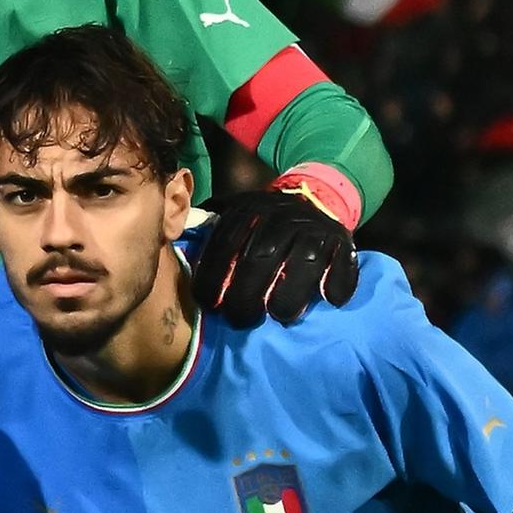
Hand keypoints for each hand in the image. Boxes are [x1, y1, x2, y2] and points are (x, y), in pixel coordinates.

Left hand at [190, 178, 358, 323]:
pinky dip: (338, 282)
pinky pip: (342, 262)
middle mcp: (280, 216)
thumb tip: (170, 239)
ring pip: (303, 262)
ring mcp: (313, 227)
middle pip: (261, 257)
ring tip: (280, 316)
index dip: (214, 276)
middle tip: (240, 319)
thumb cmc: (265, 218)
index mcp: (249, 210)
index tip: (207, 304)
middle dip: (247, 292)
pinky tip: (330, 301)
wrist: (316, 193)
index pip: (225, 244)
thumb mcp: (236, 210)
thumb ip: (209, 224)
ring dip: (290, 293)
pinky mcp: (342, 239)